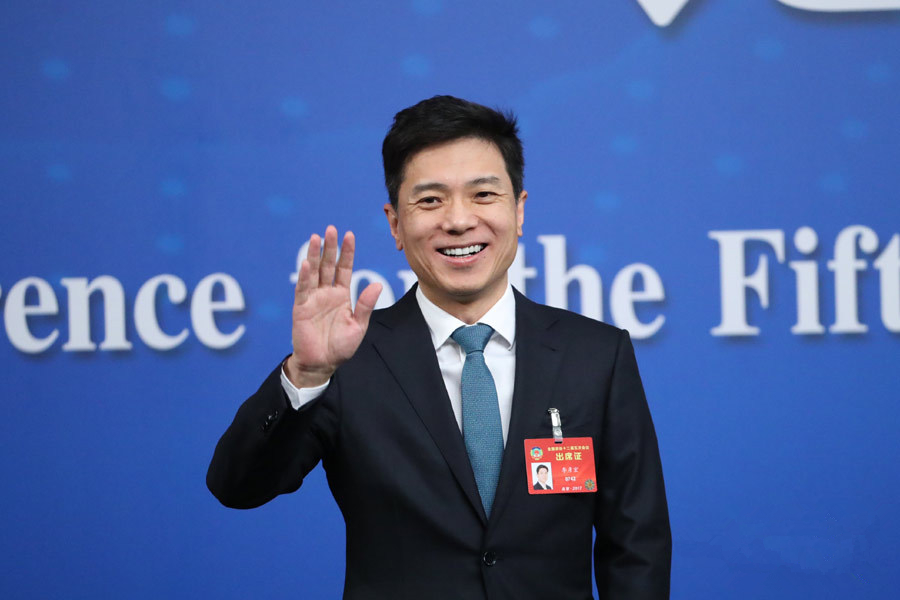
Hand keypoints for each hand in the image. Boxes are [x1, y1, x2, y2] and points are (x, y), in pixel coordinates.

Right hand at [284, 226, 382, 387]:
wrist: (322, 363)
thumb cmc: (340, 346)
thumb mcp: (358, 326)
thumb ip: (365, 305)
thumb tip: (377, 285)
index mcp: (342, 295)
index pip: (344, 268)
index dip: (347, 252)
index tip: (349, 235)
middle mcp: (327, 293)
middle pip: (328, 265)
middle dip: (330, 247)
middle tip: (331, 229)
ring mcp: (313, 299)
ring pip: (314, 272)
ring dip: (315, 254)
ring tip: (316, 237)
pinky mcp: (301, 308)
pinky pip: (303, 289)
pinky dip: (305, 276)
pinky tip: (307, 262)